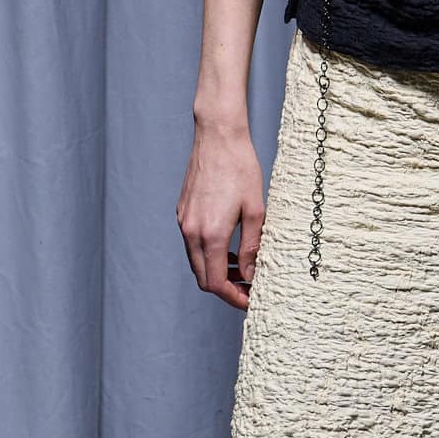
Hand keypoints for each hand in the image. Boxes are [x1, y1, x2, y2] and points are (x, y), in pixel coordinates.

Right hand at [177, 120, 266, 310]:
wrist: (218, 136)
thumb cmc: (241, 168)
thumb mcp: (256, 210)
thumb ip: (252, 247)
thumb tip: (250, 274)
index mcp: (210, 234)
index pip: (215, 283)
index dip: (233, 298)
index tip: (250, 301)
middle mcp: (191, 231)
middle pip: (202, 278)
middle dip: (225, 289)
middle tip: (248, 290)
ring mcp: (184, 221)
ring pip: (196, 262)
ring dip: (216, 272)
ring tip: (242, 270)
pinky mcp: (182, 212)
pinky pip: (192, 244)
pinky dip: (208, 254)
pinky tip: (228, 248)